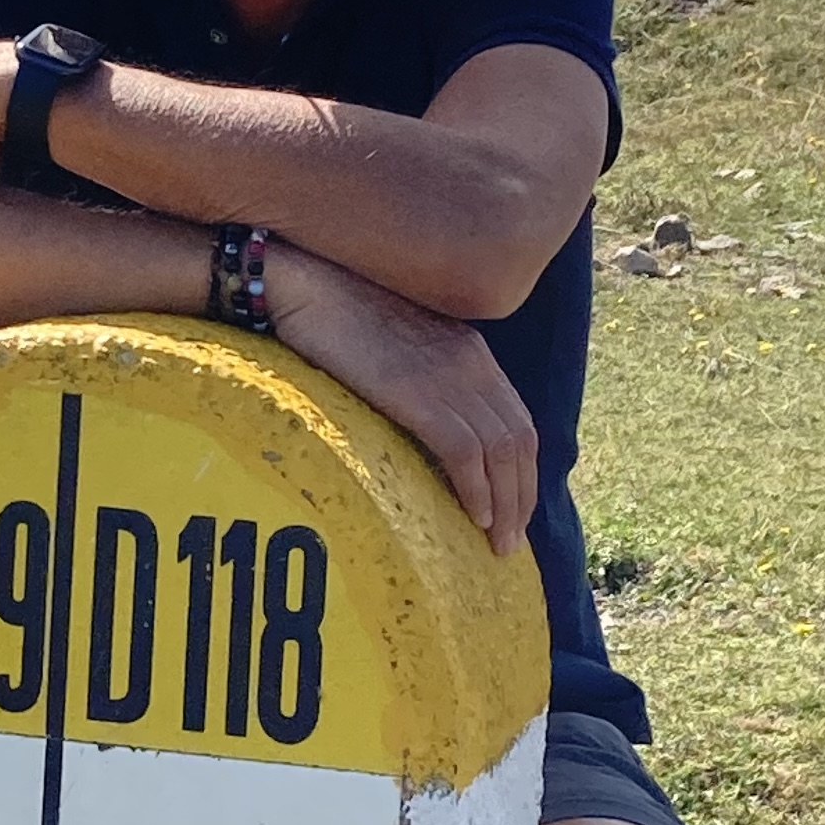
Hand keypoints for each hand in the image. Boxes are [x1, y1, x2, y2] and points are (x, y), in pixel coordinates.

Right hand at [267, 245, 537, 554]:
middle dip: (520, 495)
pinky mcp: (418, 392)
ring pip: (501, 450)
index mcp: (469, 350)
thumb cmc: (333, 313)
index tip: (510, 506)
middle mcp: (471, 362)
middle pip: (519, 438)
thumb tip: (416, 422)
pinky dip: (476, 488)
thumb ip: (418, 377)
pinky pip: (465, 451)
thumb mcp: (394, 345)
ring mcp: (447, 376)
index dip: (520, 469)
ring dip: (505, 503)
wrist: (303, 282)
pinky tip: (472, 516)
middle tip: (509, 542)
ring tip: (496, 542)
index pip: (515, 418)